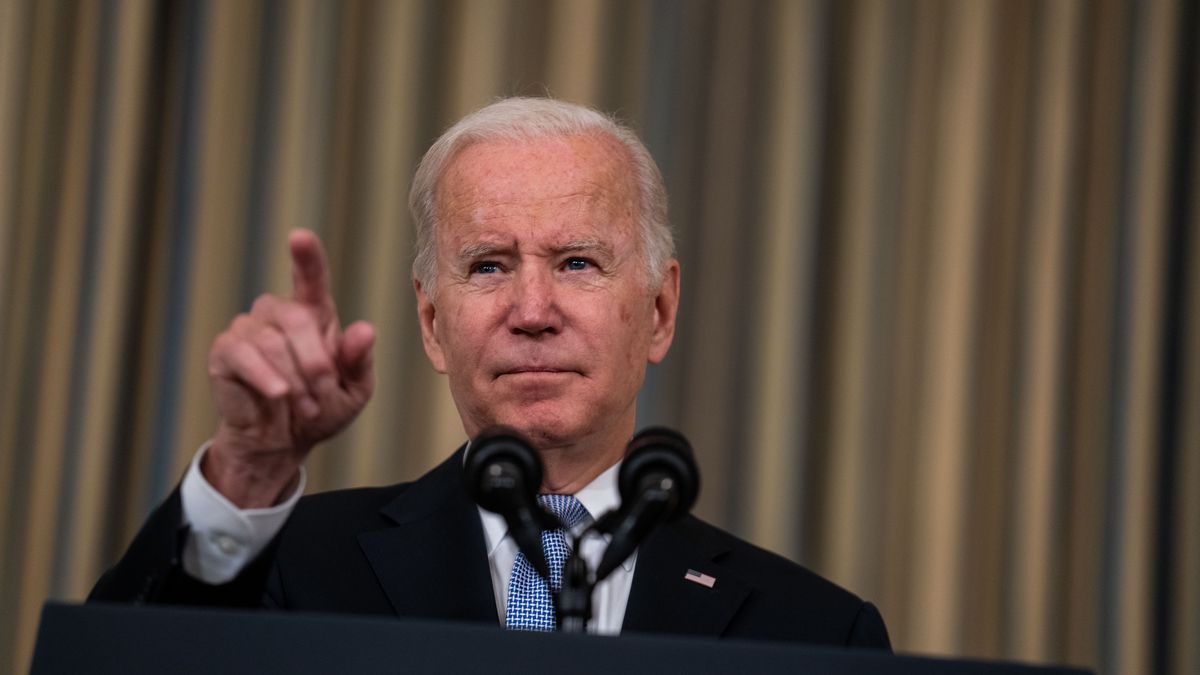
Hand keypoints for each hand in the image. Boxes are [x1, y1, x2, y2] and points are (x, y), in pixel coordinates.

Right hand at [204, 230, 375, 507]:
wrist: (282, 443)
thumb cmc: (321, 409)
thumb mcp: (353, 390)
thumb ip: (359, 361)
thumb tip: (365, 330)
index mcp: (315, 314)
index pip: (310, 277)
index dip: (306, 257)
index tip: (300, 237)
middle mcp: (279, 313)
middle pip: (297, 318)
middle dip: (316, 362)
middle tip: (323, 394)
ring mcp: (249, 329)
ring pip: (272, 342)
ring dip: (294, 379)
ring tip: (305, 406)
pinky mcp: (225, 352)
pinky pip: (242, 355)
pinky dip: (264, 377)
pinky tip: (277, 394)